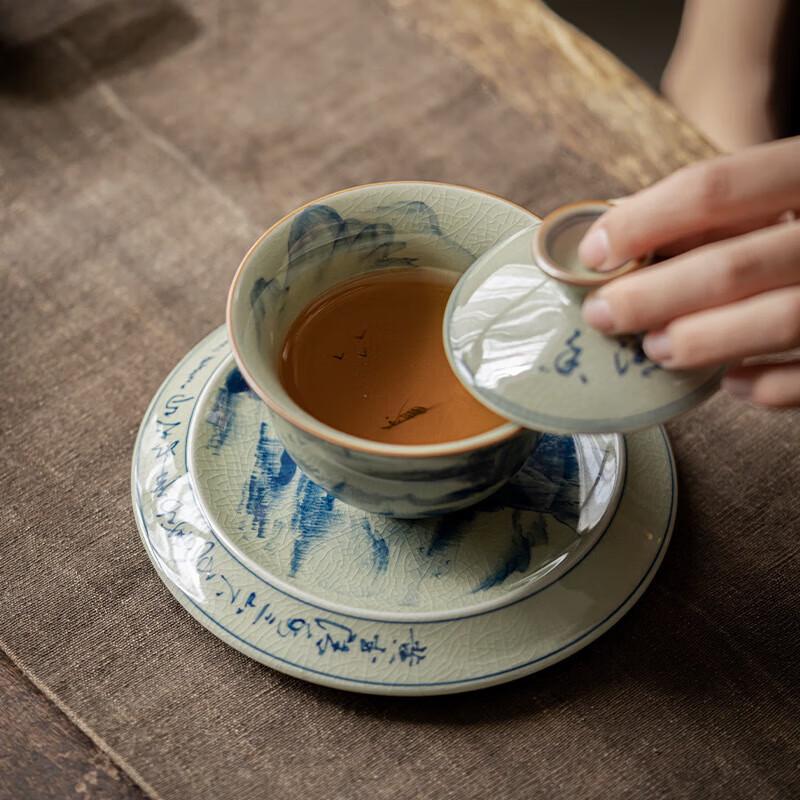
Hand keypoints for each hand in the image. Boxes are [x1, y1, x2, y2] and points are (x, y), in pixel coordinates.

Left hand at [578, 137, 799, 407]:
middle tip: (603, 315)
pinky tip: (728, 381)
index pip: (715, 188)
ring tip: (655, 349)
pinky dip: (764, 386)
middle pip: (734, 266)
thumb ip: (719, 209)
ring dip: (701, 341)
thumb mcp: (783, 188)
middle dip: (652, 297)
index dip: (641, 223)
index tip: (593, 254)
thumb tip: (618, 239)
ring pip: (777, 321)